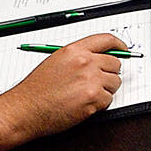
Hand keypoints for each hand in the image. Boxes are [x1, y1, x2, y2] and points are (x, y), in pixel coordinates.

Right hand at [3, 34, 124, 136]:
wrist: (26, 109)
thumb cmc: (36, 90)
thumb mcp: (56, 61)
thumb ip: (79, 56)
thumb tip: (99, 57)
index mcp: (75, 50)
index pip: (106, 40)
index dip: (119, 45)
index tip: (123, 50)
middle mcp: (85, 63)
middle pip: (115, 63)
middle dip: (110, 73)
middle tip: (97, 81)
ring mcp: (91, 81)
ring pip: (115, 83)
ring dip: (105, 90)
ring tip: (86, 94)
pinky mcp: (93, 99)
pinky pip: (108, 100)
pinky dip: (100, 104)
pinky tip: (83, 104)